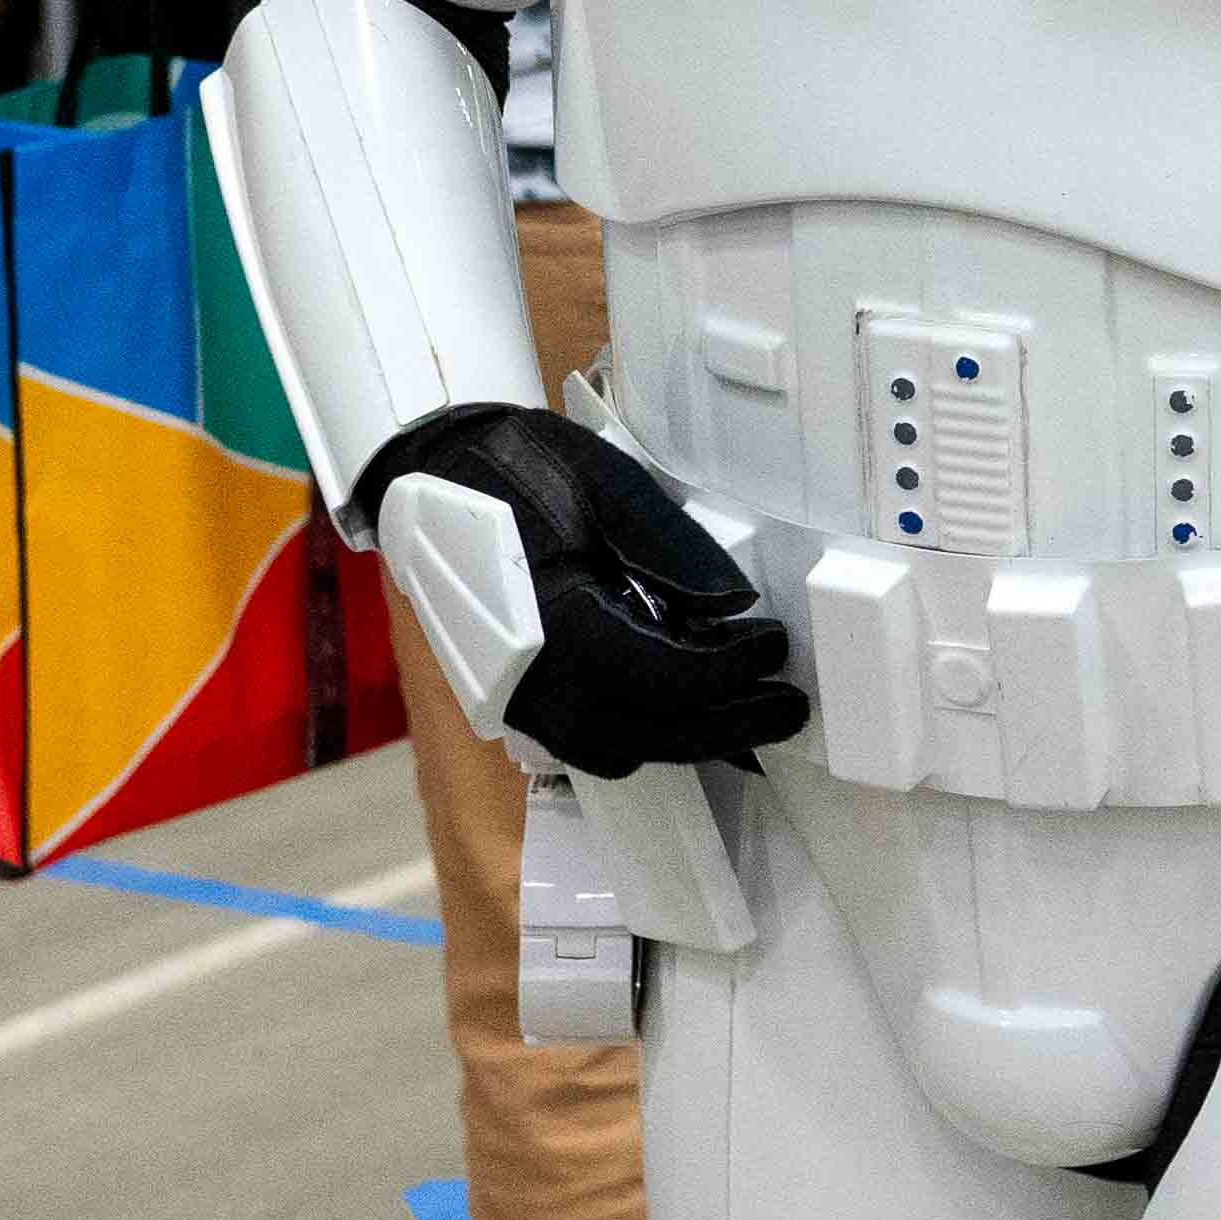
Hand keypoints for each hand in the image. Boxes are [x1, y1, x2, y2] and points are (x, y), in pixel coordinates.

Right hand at [360, 405, 808, 778]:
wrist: (432, 472)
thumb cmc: (519, 469)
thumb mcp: (608, 488)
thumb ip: (673, 552)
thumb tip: (733, 606)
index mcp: (560, 626)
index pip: (669, 679)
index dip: (735, 671)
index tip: (775, 647)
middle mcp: (536, 682)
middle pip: (654, 735)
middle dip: (730, 725)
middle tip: (788, 706)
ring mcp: (519, 698)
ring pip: (621, 750)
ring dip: (688, 739)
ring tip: (746, 708)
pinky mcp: (514, 697)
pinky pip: (586, 743)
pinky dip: (640, 736)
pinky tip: (680, 706)